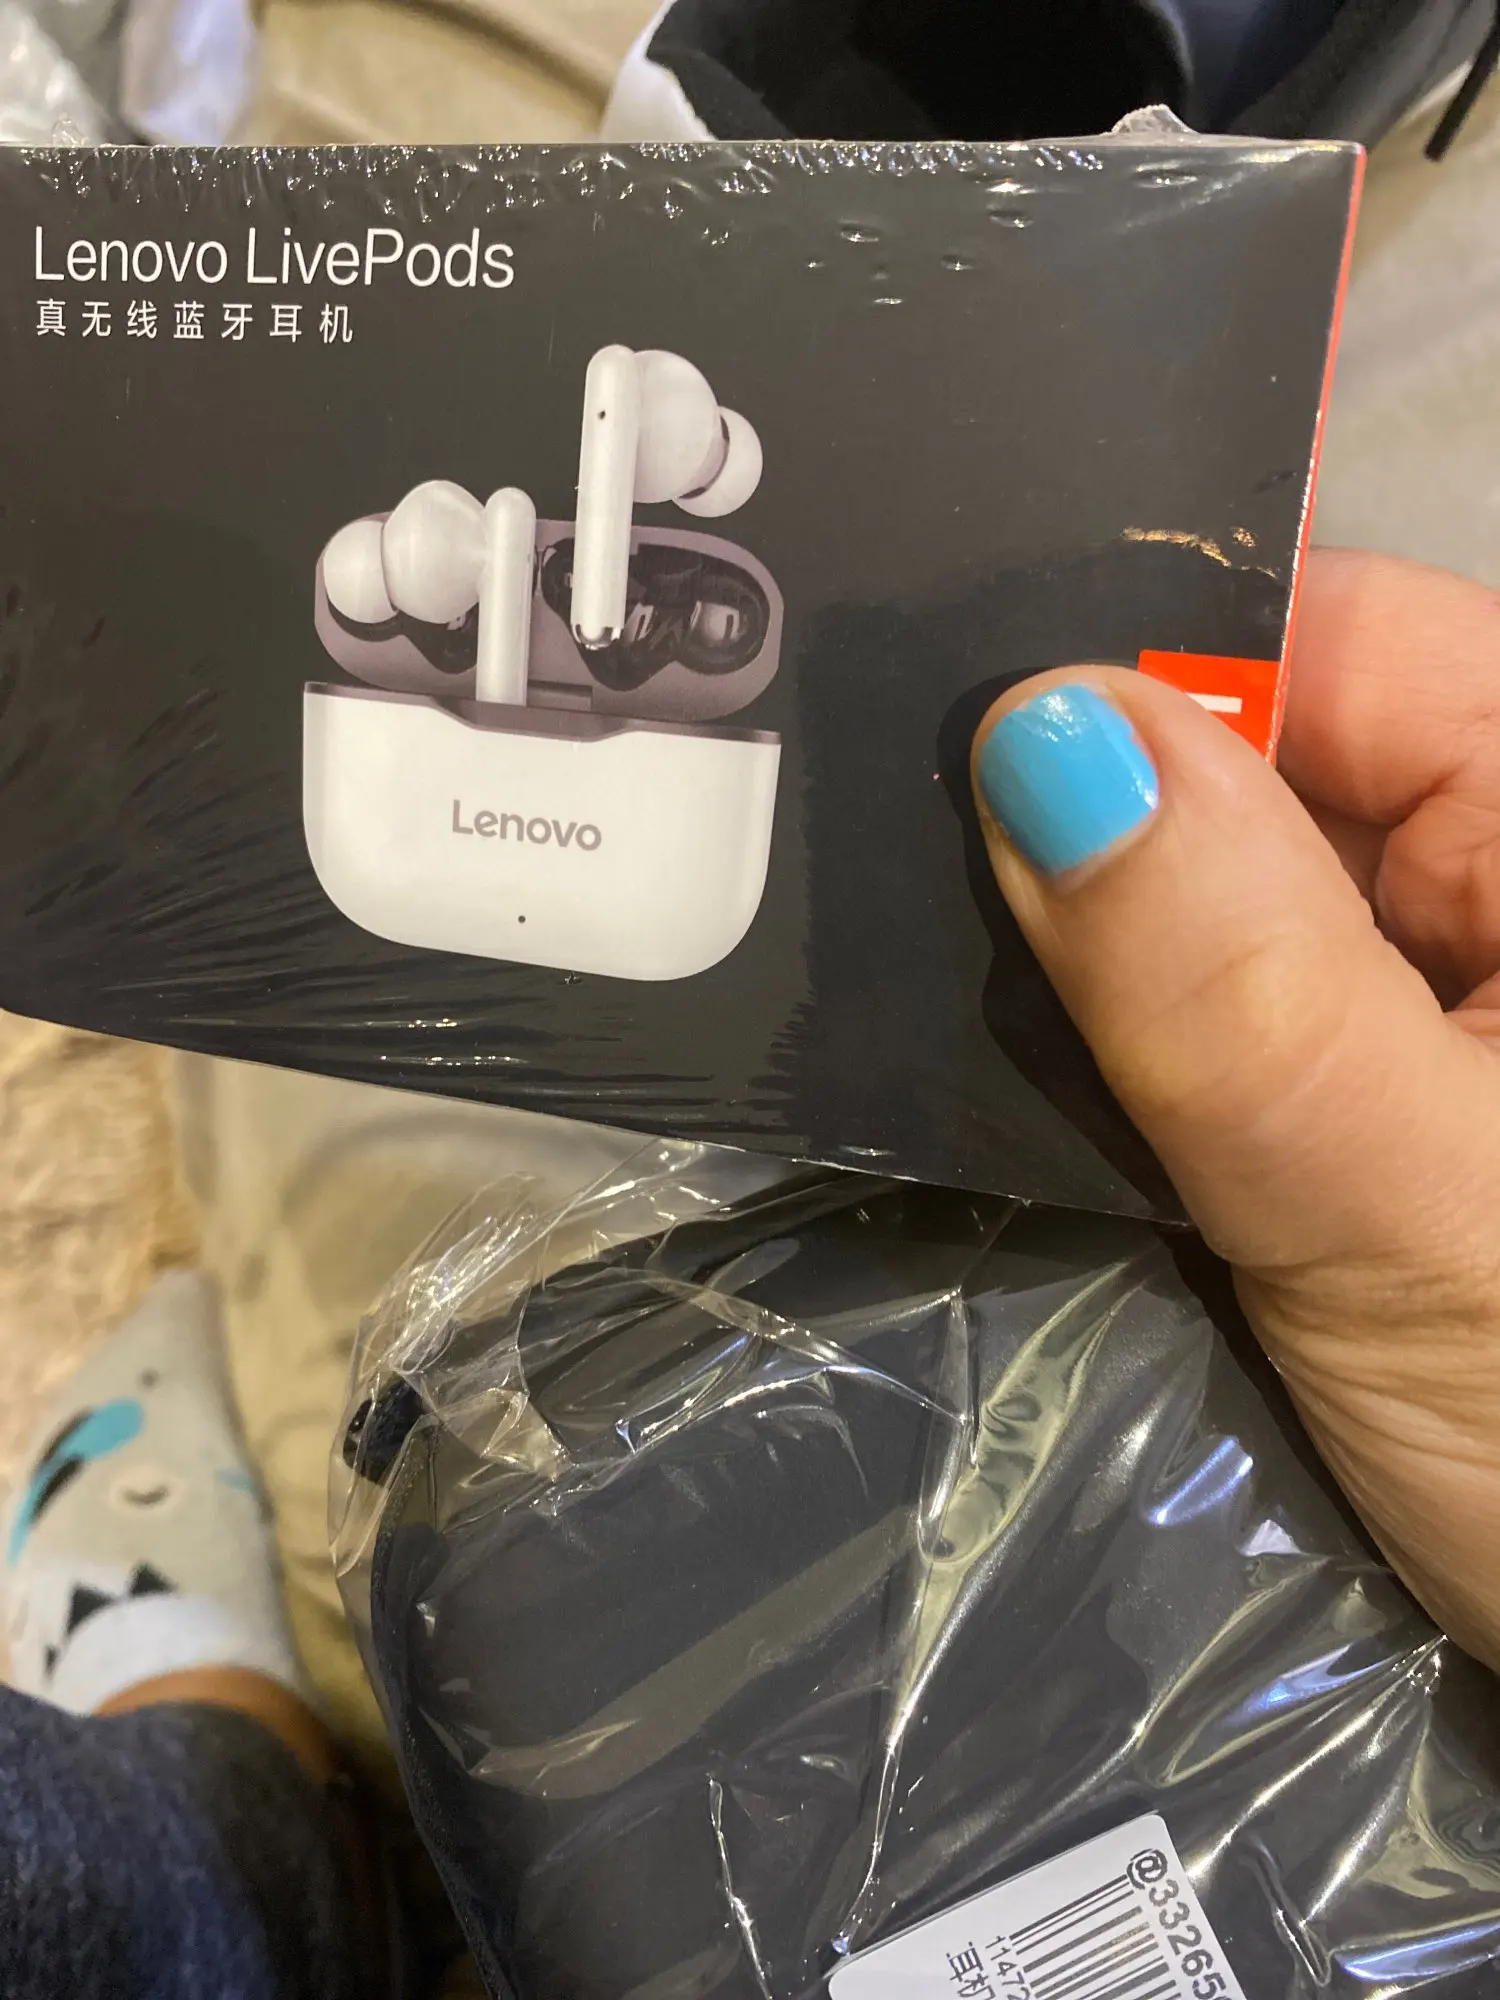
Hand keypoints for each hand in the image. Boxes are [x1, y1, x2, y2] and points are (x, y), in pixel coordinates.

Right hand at [970, 549, 1499, 1667]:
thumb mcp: (1422, 1212)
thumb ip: (1239, 983)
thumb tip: (1042, 729)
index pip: (1327, 642)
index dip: (1130, 665)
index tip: (922, 735)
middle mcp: (1486, 882)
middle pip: (1243, 764)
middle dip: (1067, 821)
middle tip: (859, 872)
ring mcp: (1413, 1001)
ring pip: (1191, 901)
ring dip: (1068, 951)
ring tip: (887, 969)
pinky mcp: (1349, 1107)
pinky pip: (1191, 1020)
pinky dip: (1095, 1047)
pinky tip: (995, 1073)